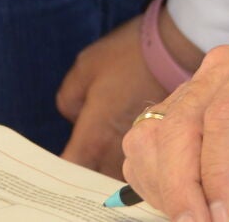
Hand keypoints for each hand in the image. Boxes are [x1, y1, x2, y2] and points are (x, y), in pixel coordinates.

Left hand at [57, 7, 201, 176]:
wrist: (176, 50)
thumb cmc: (128, 56)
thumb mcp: (86, 68)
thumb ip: (70, 100)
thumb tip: (76, 117)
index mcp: (95, 136)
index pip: (71, 169)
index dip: (59, 171)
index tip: (52, 166)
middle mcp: (118, 152)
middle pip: (95, 178)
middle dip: (85, 171)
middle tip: (78, 155)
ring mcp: (141, 152)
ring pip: (119, 172)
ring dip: (109, 166)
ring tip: (104, 150)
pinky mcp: (159, 145)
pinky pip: (140, 161)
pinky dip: (133, 157)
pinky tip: (128, 141)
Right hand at [119, 30, 228, 221]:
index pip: (228, 114)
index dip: (219, 173)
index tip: (225, 221)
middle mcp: (227, 65)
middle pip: (181, 125)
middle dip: (185, 190)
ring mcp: (198, 85)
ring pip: (154, 136)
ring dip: (167, 190)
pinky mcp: (180, 110)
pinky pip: (147, 146)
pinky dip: (158, 185)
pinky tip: (192, 209)